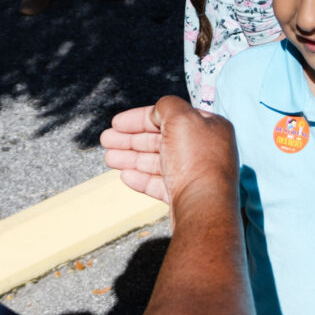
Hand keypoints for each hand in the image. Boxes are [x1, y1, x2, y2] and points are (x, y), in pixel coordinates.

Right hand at [100, 96, 237, 209]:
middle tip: (106, 141)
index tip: (116, 123)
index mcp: (209, 127)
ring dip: (131, 158)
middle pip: (160, 139)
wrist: (203, 209)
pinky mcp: (185, 197)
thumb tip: (158, 111)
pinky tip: (125, 176)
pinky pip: (159, 184)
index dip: (140, 118)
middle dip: (130, 139)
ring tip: (109, 159)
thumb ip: (166, 106)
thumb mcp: (181, 118)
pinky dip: (141, 178)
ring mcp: (194, 174)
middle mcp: (204, 150)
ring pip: (157, 162)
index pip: (169, 116)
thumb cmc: (196, 160)